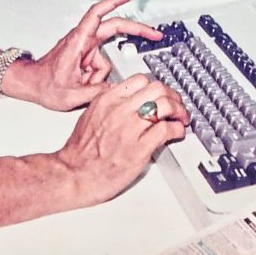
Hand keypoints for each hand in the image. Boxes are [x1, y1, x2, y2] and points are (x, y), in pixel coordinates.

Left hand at [6, 0, 163, 110]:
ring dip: (99, 74)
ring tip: (82, 85)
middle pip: (113, 28)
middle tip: (155, 34)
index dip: (114, 1)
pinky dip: (96, 76)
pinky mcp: (85, 55)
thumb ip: (96, 92)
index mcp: (78, 42)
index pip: (97, 14)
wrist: (31, 85)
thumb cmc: (44, 84)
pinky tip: (83, 83)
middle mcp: (82, 40)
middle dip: (135, 30)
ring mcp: (84, 47)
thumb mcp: (71, 95)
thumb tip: (116, 87)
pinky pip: (100, 65)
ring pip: (106, 57)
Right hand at [53, 74, 187, 206]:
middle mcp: (119, 110)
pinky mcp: (139, 149)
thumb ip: (110, 103)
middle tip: (177, 105)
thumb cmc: (80, 151)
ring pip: (165, 106)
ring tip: (181, 118)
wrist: (74, 174)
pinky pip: (166, 130)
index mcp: (107, 100)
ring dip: (179, 111)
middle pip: (157, 88)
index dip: (156, 87)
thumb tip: (128, 99)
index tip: (162, 94)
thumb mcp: (91, 114)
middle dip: (172, 96)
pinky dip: (177, 130)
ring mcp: (130, 129)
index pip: (141, 80)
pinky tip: (177, 133)